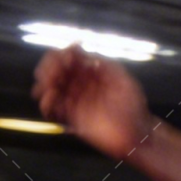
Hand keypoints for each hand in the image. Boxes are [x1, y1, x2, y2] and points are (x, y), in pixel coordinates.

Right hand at [31, 46, 155, 159]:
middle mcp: (79, 83)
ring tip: (50, 89)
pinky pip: (51, 108)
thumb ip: (102, 62)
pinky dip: (46, 103)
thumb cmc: (133, 105)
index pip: (66, 57)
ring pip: (48, 87)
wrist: (136, 133)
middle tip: (53, 76)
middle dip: (48, 69)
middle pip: (53, 70)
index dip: (61, 56)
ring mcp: (74, 99)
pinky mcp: (71, 116)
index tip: (66, 60)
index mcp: (90, 71)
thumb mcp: (122, 78)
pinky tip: (50, 100)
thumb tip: (78, 48)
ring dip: (43, 85)